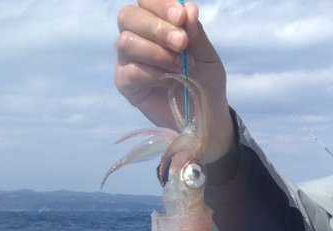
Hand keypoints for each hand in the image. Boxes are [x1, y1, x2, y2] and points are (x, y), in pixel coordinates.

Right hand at [115, 0, 234, 160]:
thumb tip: (188, 7)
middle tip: (181, 43)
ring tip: (180, 66)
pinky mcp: (125, 83)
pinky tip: (169, 81)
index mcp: (157, 23)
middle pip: (128, 17)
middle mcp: (137, 37)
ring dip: (156, 52)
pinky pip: (130, 71)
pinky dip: (152, 74)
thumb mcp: (207, 55)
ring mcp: (128, 59)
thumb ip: (196, 33)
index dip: (160, 5)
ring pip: (126, 42)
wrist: (206, 117)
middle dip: (156, 27)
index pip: (146, 2)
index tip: (181, 16)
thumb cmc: (206, 82)